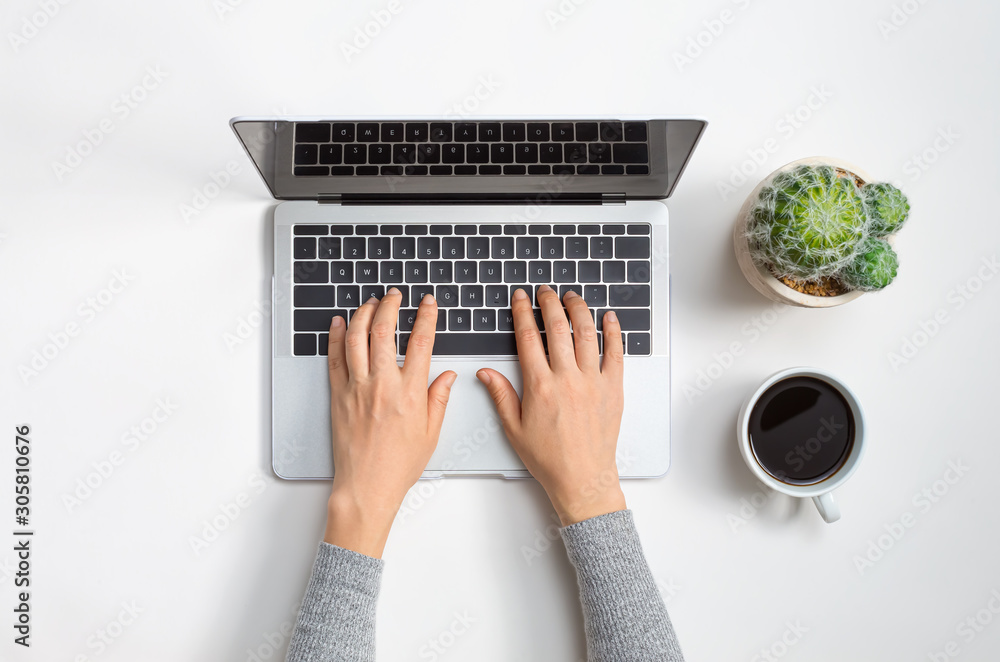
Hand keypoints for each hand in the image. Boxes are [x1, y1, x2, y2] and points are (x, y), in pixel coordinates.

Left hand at [323, 289, 455, 557]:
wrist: (366, 486)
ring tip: (371, 303)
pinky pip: (335, 357)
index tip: (428, 303)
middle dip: (390, 305)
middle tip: (395, 295)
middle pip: (384, 330)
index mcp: (410, 393)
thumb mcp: (431, 433)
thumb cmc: (398, 465)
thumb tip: (448, 376)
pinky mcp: (338, 395)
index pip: (421, 342)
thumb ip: (439, 400)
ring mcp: (357, 388)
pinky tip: (341, 323)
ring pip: (357, 338)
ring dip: (364, 314)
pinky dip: (337, 336)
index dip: (426, 317)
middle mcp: (382, 385)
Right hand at [477, 285, 626, 525]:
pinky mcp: (613, 389)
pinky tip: (609, 317)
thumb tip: (486, 372)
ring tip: (572, 297)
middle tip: (545, 291)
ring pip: (586, 334)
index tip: (520, 299)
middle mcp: (567, 379)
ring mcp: (593, 382)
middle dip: (549, 303)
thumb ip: (501, 395)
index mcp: (540, 387)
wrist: (583, 478)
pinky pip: (615, 353)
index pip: (528, 338)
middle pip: (557, 328)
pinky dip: (612, 332)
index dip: (523, 313)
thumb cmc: (549, 458)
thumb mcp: (514, 428)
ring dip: (578, 309)